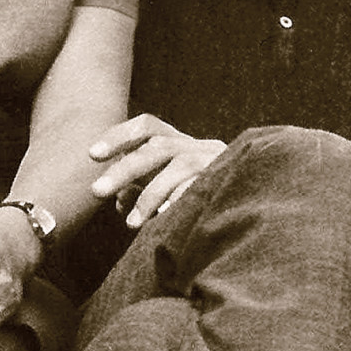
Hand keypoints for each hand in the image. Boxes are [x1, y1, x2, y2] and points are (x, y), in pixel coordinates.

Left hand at [90, 114, 226, 226]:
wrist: (258, 198)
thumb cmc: (202, 198)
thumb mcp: (168, 188)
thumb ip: (141, 189)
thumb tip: (118, 199)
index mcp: (180, 144)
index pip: (148, 127)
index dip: (119, 135)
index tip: (92, 154)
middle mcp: (198, 146)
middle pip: (157, 146)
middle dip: (124, 168)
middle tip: (96, 191)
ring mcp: (216, 161)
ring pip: (179, 165)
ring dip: (151, 194)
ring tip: (131, 223)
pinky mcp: (231, 179)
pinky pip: (202, 187)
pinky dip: (180, 201)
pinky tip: (164, 218)